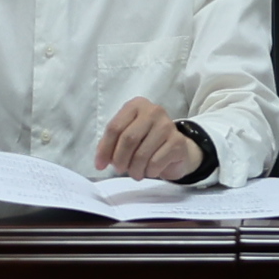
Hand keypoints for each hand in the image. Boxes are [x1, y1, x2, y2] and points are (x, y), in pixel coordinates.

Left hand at [90, 97, 204, 183]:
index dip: (105, 149)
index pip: (115, 127)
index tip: (100, 165)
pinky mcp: (177, 142)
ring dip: (134, 169)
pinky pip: (156, 162)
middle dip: (120, 160)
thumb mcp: (127, 136)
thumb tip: (100, 162)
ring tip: (135, 173)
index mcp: (136, 105)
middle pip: (128, 139)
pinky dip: (149, 172)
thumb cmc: (147, 141)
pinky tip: (150, 171)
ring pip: (142, 154)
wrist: (176, 148)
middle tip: (120, 170)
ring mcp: (167, 125)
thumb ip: (111, 144)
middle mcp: (153, 111)